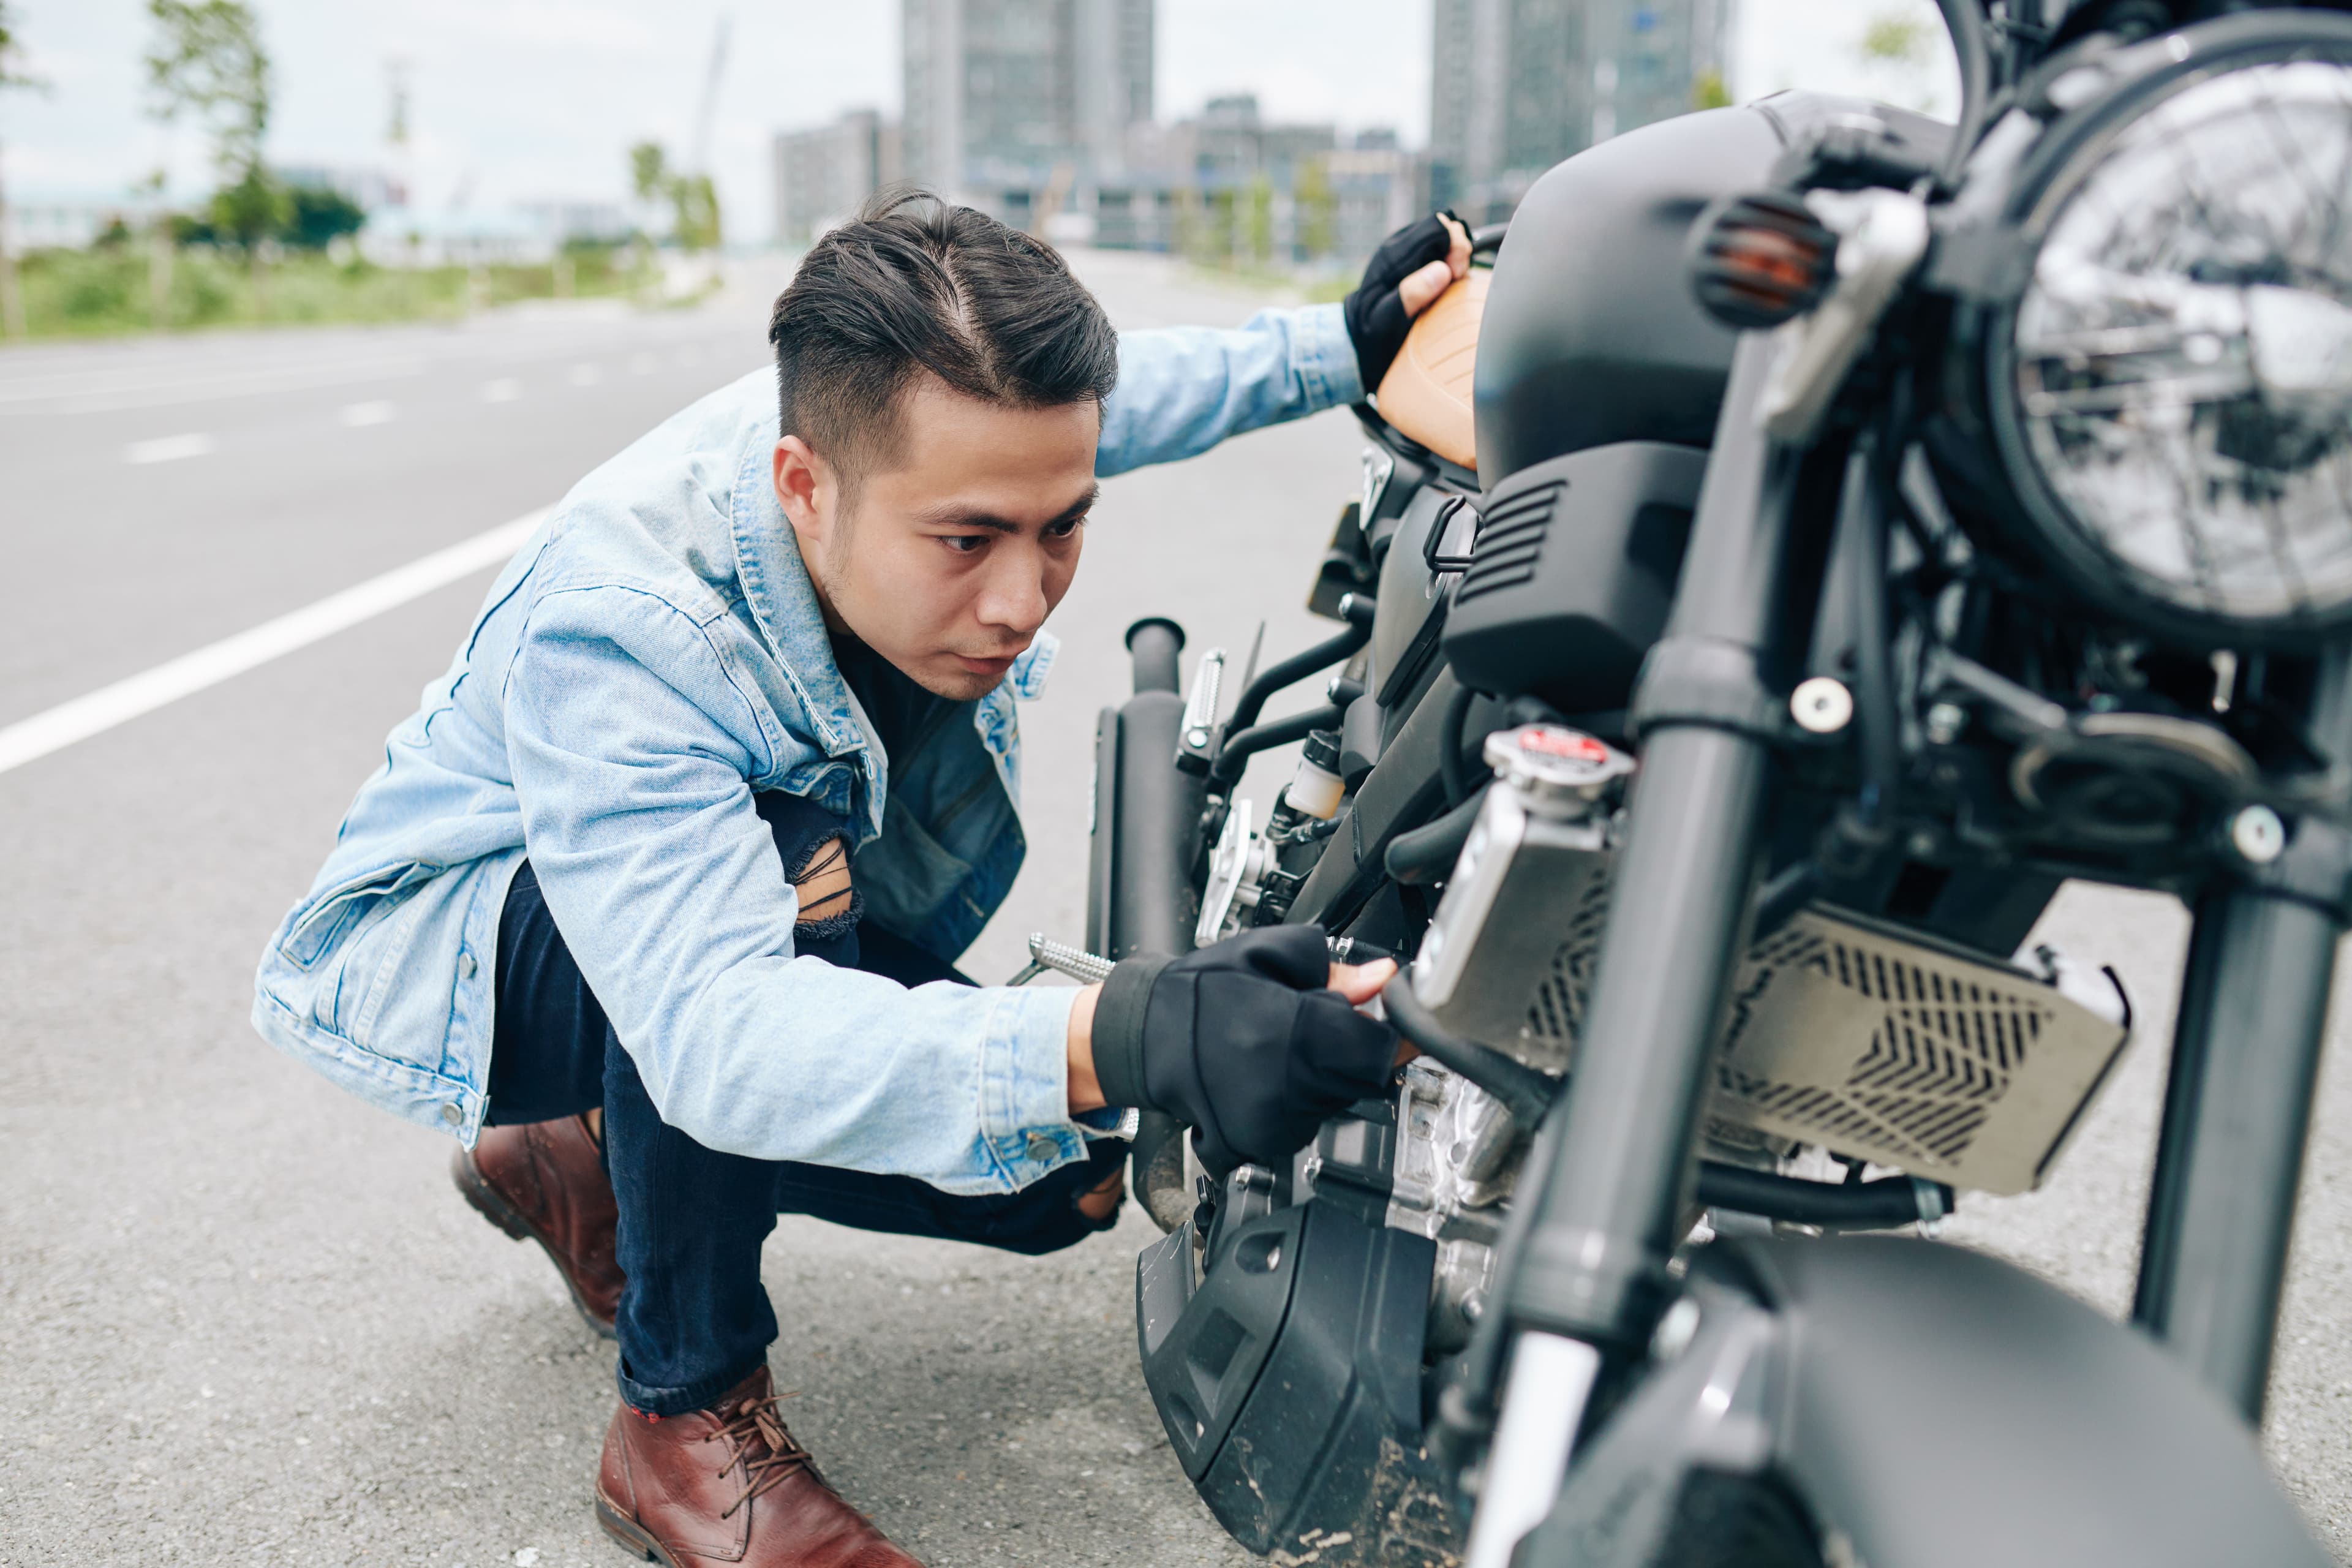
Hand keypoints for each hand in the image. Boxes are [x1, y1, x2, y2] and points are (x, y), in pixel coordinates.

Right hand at [1070, 925, 1405, 1172]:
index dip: (1389, 1032)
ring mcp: (1271, 1124)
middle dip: (1352, 1050)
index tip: (1386, 1019)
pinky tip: (1271, 1075)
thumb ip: (1334, 968)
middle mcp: (1285, 1087)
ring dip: (1326, 1076)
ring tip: (1284, 1046)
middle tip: (1322, 1023)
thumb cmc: (1199, 993)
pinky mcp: (1257, 1145)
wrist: (1141, 1035)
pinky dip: (1299, 1102)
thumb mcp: (1268, 958)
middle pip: (1361, 1079)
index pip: (1377, 1050)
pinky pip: (1305, 1125)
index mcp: (1293, 1032)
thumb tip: (1383, 978)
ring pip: (1336, 1103)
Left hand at [1342, 211, 1471, 392]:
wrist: (1357, 336)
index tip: (1454, 274)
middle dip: (1458, 249)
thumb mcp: (1386, 321)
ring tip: (1453, 280)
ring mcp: (1406, 252)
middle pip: (1442, 226)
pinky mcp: (1413, 261)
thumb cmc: (1371, 333)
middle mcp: (1399, 247)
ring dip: (1456, 254)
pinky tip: (1447, 281)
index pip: (1436, 228)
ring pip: (1443, 235)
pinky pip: (1439, 250)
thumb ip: (1411, 294)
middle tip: (1456, 277)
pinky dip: (1450, 261)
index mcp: (1393, 256)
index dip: (1454, 246)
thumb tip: (1442, 271)